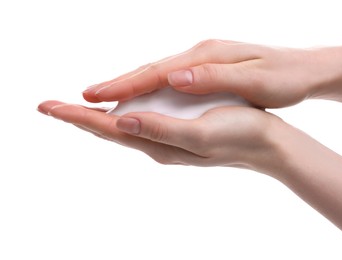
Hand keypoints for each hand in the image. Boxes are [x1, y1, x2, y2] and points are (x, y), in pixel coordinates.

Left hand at [38, 100, 287, 175]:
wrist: (267, 145)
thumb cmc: (239, 136)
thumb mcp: (200, 135)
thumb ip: (161, 129)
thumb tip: (122, 120)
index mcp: (159, 143)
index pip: (107, 129)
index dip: (76, 117)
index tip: (48, 106)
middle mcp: (157, 143)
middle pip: (108, 129)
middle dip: (77, 118)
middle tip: (49, 107)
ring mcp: (166, 139)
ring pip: (122, 126)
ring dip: (96, 118)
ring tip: (74, 110)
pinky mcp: (178, 131)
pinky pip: (140, 122)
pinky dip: (120, 114)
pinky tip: (118, 111)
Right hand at [82, 39, 321, 107]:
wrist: (307, 69)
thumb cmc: (285, 78)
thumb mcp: (255, 81)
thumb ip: (213, 78)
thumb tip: (174, 77)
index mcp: (207, 56)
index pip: (157, 72)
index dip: (125, 86)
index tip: (94, 96)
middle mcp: (200, 54)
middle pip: (151, 69)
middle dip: (118, 84)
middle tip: (85, 96)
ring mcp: (204, 60)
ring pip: (158, 73)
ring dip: (131, 85)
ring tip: (104, 98)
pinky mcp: (209, 67)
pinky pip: (170, 77)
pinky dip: (150, 86)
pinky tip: (142, 95)